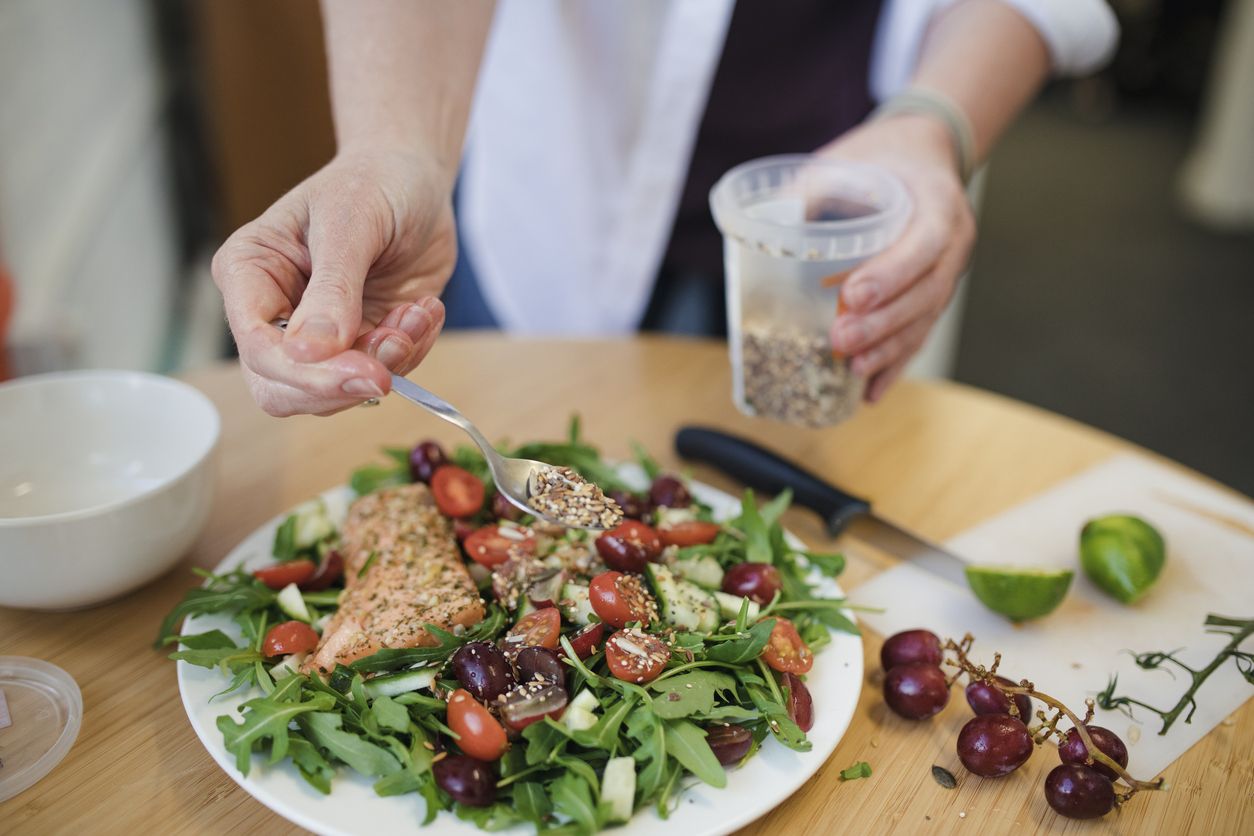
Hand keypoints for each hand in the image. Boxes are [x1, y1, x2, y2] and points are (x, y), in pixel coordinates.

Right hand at [212, 149, 456, 415]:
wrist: (414, 179)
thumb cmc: (371, 183)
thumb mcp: (350, 223)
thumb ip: (332, 289)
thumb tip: (307, 353)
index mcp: (250, 274)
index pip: (258, 347)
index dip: (306, 372)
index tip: (365, 372)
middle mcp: (275, 312)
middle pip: (284, 388)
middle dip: (345, 382)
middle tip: (396, 350)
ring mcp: (318, 334)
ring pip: (335, 391)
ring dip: (388, 360)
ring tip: (416, 312)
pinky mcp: (360, 342)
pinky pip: (380, 374)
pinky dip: (411, 351)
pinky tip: (422, 310)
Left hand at [817, 114, 975, 401]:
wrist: (922, 156)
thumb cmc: (881, 158)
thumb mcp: (849, 157)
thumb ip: (812, 188)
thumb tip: (763, 222)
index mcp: (939, 203)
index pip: (924, 244)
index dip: (891, 274)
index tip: (853, 295)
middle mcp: (953, 243)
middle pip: (927, 293)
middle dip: (883, 322)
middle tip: (840, 339)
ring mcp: (947, 273)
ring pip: (924, 320)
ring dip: (888, 350)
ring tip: (853, 369)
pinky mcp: (932, 296)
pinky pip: (918, 335)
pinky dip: (893, 365)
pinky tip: (869, 392)